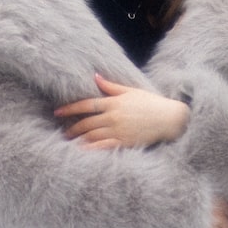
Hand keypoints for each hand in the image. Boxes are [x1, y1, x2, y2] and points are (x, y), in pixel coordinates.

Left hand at [54, 74, 189, 149]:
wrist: (169, 119)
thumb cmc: (151, 103)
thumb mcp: (131, 91)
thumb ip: (111, 86)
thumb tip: (95, 76)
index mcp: (114, 103)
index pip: (86, 105)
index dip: (70, 108)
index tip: (58, 112)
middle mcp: (113, 117)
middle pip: (86, 123)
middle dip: (73, 127)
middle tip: (64, 131)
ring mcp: (118, 131)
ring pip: (92, 136)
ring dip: (79, 139)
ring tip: (70, 142)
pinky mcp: (124, 143)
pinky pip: (103, 147)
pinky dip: (91, 149)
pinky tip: (82, 151)